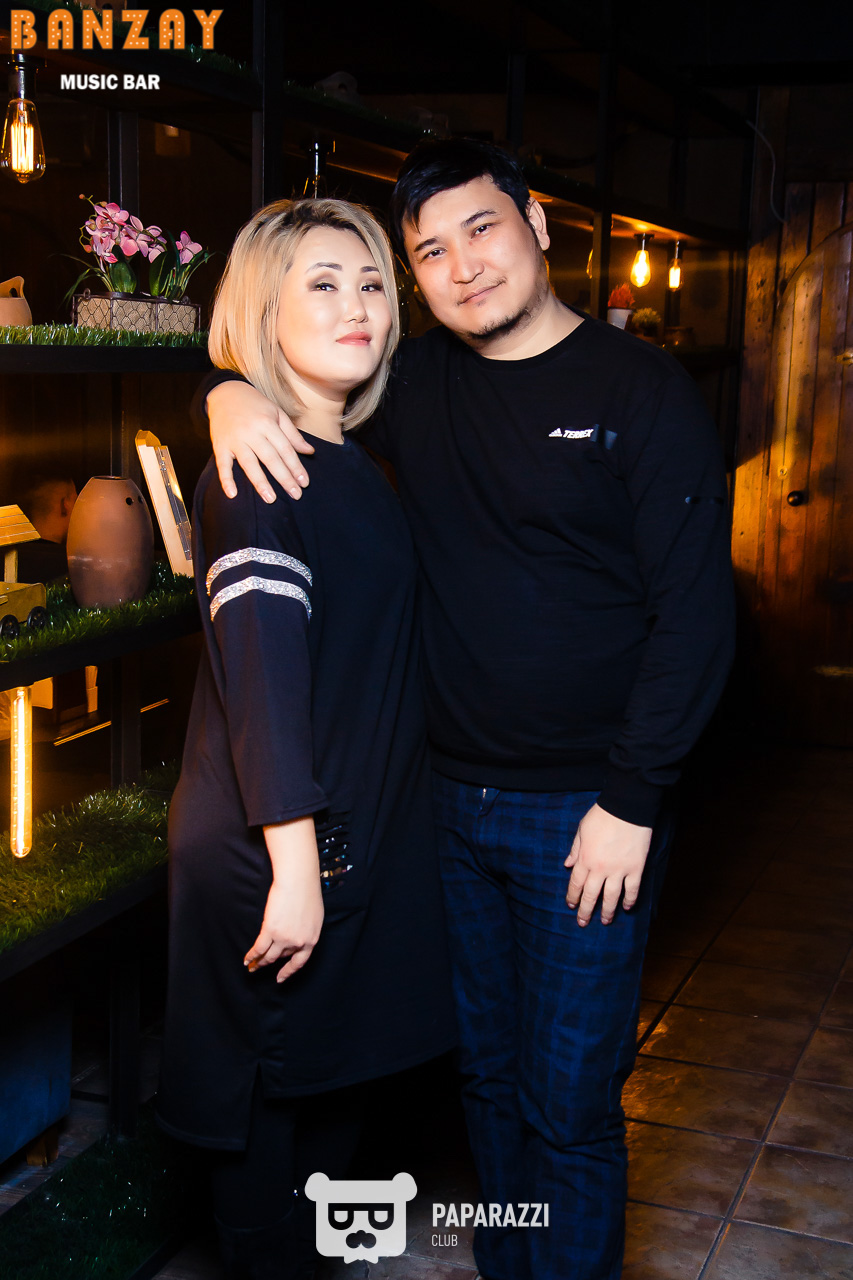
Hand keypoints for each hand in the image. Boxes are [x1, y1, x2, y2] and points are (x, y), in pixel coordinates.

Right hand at [209, 379, 313, 503]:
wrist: (224, 393)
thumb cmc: (255, 405)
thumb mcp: (277, 413)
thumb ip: (293, 434)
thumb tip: (310, 452)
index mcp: (267, 423)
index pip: (285, 449)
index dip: (296, 467)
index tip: (304, 483)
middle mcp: (251, 432)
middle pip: (270, 459)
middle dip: (284, 478)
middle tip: (296, 495)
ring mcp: (234, 439)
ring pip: (249, 464)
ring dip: (260, 483)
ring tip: (271, 499)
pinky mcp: (220, 445)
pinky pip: (223, 465)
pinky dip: (226, 480)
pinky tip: (233, 494)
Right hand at [244, 873, 323, 982]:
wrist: (298, 880)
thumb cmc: (307, 891)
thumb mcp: (314, 915)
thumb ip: (306, 928)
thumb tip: (297, 934)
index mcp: (312, 938)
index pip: (299, 962)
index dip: (288, 971)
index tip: (280, 979)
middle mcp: (299, 942)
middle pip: (281, 956)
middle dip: (270, 964)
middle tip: (259, 968)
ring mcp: (285, 938)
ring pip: (269, 956)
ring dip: (258, 963)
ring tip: (251, 967)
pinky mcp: (271, 931)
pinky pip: (259, 948)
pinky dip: (251, 955)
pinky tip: (246, 959)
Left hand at [564, 803, 651, 926]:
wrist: (627, 808)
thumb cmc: (602, 816)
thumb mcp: (582, 830)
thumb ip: (575, 849)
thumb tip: (567, 864)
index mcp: (585, 859)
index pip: (576, 884)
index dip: (572, 897)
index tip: (571, 905)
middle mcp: (600, 869)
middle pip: (591, 895)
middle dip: (585, 910)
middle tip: (582, 922)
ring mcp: (619, 870)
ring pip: (611, 897)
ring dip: (607, 911)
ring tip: (605, 921)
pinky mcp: (636, 868)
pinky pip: (632, 889)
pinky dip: (630, 900)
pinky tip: (627, 907)